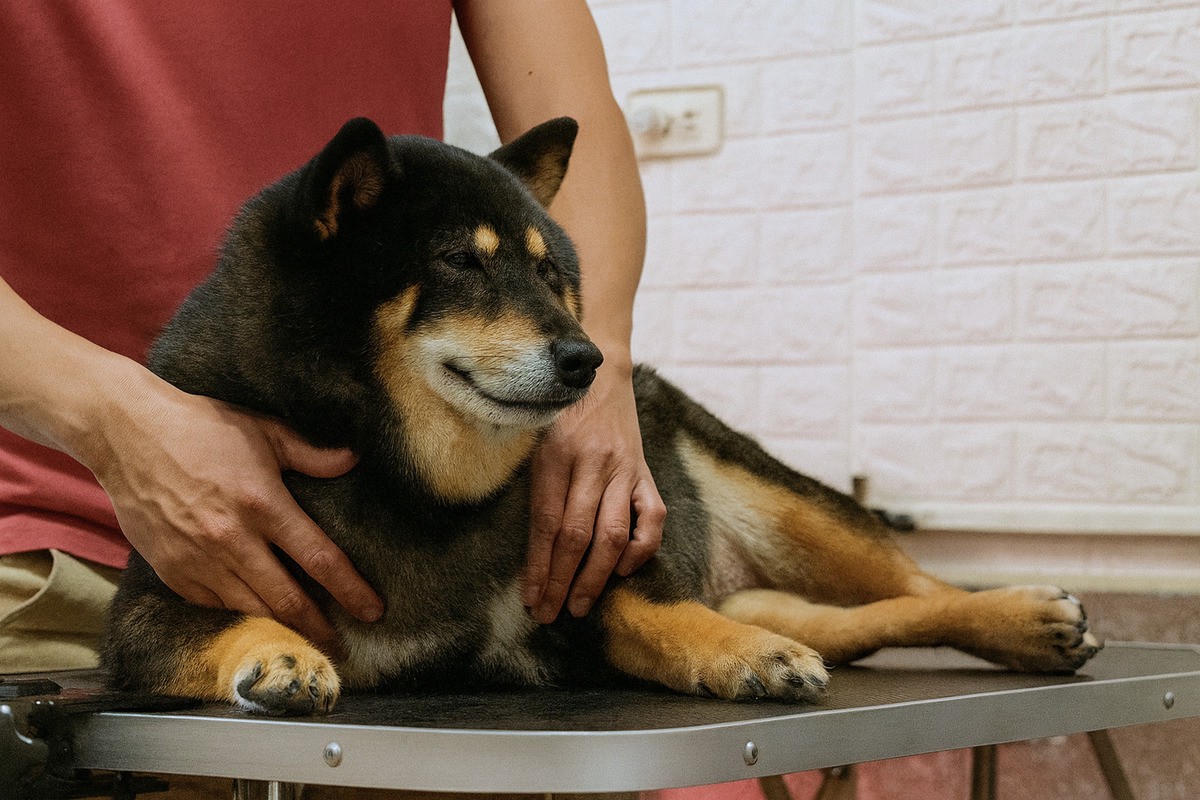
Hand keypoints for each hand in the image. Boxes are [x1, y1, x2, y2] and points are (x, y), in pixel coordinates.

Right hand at [87, 370, 382, 651]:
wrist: (127, 433)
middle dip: (320, 629)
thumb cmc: (199, 427)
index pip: (319, 559)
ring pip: (251, 611)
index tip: (372, 610)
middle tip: (342, 647)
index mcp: (264, 504)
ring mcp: (199, 560)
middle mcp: (233, 540)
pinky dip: (240, 618)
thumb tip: (352, 461)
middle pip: (287, 600)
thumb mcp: (263, 430)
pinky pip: (214, 607)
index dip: (350, 590)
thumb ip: (310, 453)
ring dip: (282, 632)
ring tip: (307, 644)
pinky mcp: (172, 572)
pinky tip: (259, 624)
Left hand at [524, 361, 664, 622]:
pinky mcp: (646, 471)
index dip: (539, 566)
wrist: (599, 371)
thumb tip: (530, 550)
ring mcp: (624, 468)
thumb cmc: (556, 411)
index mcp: (556, 454)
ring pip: (613, 533)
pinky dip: (640, 549)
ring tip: (580, 605)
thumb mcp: (533, 439)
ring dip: (596, 576)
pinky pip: (652, 518)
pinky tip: (621, 569)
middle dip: (562, 581)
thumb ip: (533, 486)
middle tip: (551, 614)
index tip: (531, 600)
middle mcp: (592, 462)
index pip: (547, 523)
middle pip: (577, 535)